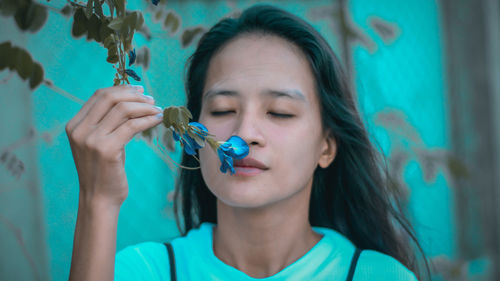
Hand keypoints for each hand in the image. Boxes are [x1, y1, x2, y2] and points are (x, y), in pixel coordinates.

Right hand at [65, 85, 162, 207]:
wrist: (98, 198)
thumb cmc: (103, 171)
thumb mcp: (100, 142)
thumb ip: (107, 123)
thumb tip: (132, 100)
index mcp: (75, 125)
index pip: (99, 96)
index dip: (121, 89)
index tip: (139, 90)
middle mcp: (80, 130)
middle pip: (110, 98)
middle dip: (134, 95)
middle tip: (151, 98)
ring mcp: (91, 139)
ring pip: (123, 109)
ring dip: (144, 107)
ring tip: (158, 109)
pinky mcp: (107, 149)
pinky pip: (132, 125)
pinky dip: (147, 119)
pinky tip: (157, 120)